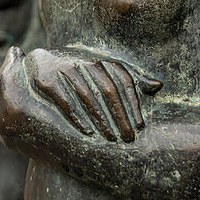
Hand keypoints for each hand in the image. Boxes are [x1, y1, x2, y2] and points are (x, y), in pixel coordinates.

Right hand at [24, 48, 161, 142]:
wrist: (41, 61)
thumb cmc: (81, 71)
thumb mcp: (106, 71)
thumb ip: (132, 78)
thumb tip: (158, 86)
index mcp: (103, 60)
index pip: (123, 81)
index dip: (132, 104)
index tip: (138, 127)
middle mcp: (86, 61)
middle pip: (108, 90)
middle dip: (119, 116)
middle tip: (127, 139)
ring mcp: (65, 67)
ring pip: (88, 96)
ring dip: (101, 119)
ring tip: (110, 139)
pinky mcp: (46, 78)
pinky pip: (65, 100)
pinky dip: (77, 117)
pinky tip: (87, 132)